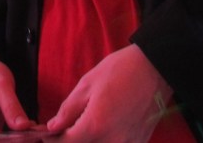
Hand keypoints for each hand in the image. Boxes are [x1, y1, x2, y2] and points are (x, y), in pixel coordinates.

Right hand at [0, 52, 33, 134]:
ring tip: (31, 132)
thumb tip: (23, 127)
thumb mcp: (2, 84)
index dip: (0, 141)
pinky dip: (13, 138)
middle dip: (10, 140)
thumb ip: (11, 106)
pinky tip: (28, 133)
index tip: (22, 138)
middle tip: (31, 133)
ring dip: (13, 140)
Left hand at [46, 45, 171, 141]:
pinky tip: (100, 131)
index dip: (53, 140)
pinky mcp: (138, 142)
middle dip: (69, 141)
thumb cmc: (122, 70)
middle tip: (62, 130)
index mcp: (96, 125)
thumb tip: (54, 126)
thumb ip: (68, 109)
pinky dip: (104, 141)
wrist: (155, 67)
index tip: (46, 133)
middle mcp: (112, 140)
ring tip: (80, 129)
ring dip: (86, 141)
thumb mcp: (88, 83)